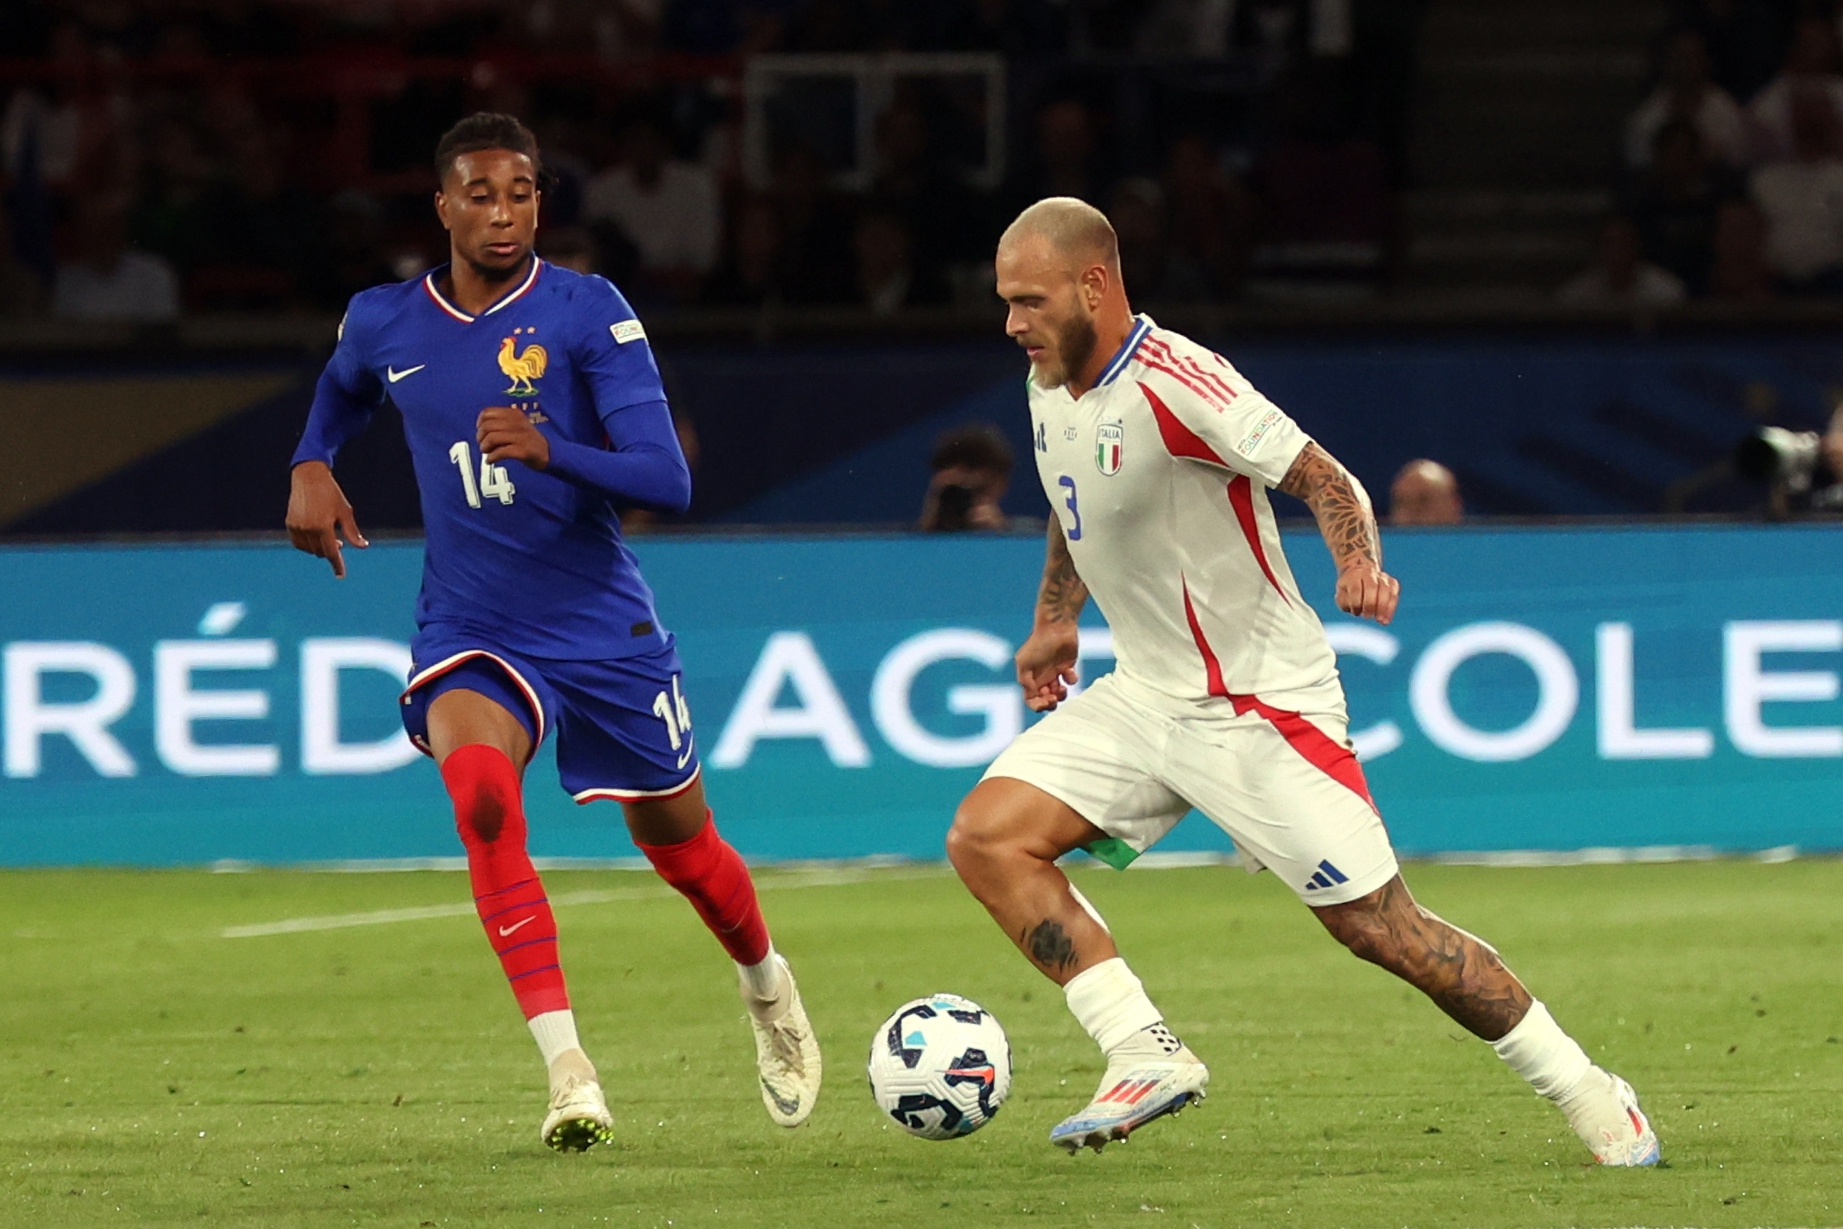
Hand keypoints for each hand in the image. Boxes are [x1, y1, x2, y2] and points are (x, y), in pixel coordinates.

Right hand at [286, 460, 367, 578]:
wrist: (309, 477)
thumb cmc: (331, 494)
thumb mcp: (345, 512)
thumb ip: (353, 532)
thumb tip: (363, 546)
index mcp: (323, 526)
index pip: (332, 553)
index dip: (337, 565)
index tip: (340, 575)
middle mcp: (308, 529)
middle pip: (321, 552)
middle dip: (331, 551)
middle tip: (340, 542)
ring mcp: (297, 527)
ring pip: (309, 549)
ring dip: (319, 548)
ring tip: (328, 538)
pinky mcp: (290, 523)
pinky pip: (298, 542)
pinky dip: (307, 544)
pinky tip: (315, 537)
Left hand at [477, 406, 549, 469]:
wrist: (549, 453)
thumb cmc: (528, 440)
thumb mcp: (516, 426)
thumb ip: (500, 424)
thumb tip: (480, 431)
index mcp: (514, 414)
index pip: (487, 413)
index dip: (480, 424)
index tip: (481, 432)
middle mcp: (517, 422)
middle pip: (487, 427)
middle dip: (480, 437)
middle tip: (483, 445)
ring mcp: (521, 436)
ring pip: (492, 438)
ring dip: (484, 448)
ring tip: (487, 453)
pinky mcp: (523, 451)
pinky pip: (500, 452)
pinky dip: (491, 457)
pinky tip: (490, 460)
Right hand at [1016, 625, 1079, 711]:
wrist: (1057, 627)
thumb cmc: (1038, 643)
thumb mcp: (1024, 663)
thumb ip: (1025, 681)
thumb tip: (1033, 694)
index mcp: (1029, 678)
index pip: (1030, 699)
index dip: (1037, 705)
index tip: (1045, 701)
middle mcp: (1041, 677)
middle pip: (1045, 700)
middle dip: (1050, 703)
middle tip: (1053, 698)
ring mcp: (1054, 672)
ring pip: (1059, 694)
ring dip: (1061, 695)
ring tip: (1062, 688)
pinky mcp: (1067, 667)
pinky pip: (1071, 681)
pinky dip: (1071, 679)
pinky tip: (1068, 670)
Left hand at [1335, 560, 1399, 624]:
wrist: (1359, 573)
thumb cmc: (1349, 589)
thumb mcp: (1341, 594)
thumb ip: (1344, 602)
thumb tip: (1356, 610)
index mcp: (1354, 574)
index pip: (1356, 589)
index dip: (1356, 603)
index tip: (1355, 612)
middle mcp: (1369, 572)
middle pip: (1372, 587)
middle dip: (1370, 604)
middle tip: (1367, 616)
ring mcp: (1382, 576)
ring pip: (1386, 590)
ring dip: (1383, 607)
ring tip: (1380, 621)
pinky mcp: (1392, 582)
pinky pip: (1394, 594)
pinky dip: (1391, 607)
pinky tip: (1387, 619)